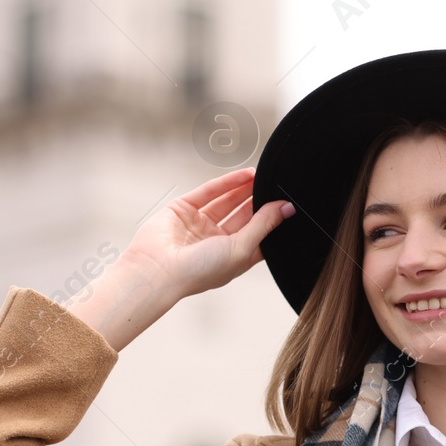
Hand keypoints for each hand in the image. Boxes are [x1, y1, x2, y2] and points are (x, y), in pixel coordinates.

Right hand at [124, 167, 292, 298]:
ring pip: (227, 202)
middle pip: (244, 216)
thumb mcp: (241, 248)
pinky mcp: (183, 209)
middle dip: (259, 201)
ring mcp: (199, 225)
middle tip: (276, 185)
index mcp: (232, 257)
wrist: (157, 270)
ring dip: (245, 189)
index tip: (288, 205)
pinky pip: (209, 192)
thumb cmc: (201, 271)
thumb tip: (287, 208)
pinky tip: (246, 174)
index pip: (258, 236)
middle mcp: (216, 242)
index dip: (272, 221)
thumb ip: (264, 225)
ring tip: (264, 175)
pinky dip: (227, 183)